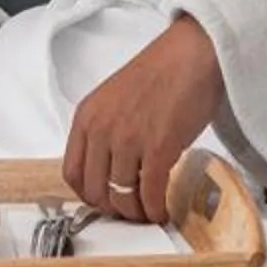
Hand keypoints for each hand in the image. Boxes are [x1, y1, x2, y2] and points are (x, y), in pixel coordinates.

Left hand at [64, 14, 224, 225]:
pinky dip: (155, 210)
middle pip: (95, 191)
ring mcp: (128, 139)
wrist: (194, 53)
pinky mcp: (158, 148)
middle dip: (113, 208)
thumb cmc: (162, 72)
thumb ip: (106, 130)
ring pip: (121, 197)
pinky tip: (162, 211)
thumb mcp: (115, 99)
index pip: (72, 173)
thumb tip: (111, 168)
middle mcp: (101, 129)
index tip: (104, 200)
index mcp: (87, 116)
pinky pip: (150, 194)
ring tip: (148, 213)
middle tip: (130, 210)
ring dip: (136, 213)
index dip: (88, 194)